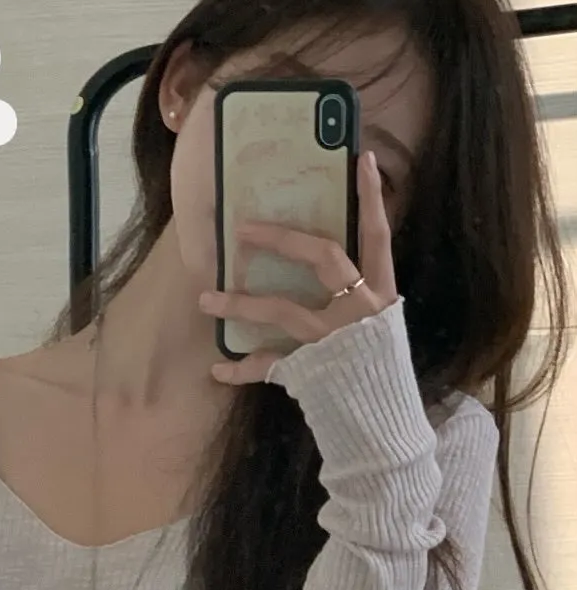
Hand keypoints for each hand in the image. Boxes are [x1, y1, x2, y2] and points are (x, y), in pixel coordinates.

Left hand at [198, 150, 397, 385]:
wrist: (384, 429)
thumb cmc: (378, 374)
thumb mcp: (379, 328)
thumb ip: (356, 296)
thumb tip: (326, 264)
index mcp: (382, 294)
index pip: (378, 235)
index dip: (372, 198)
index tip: (363, 159)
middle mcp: (362, 310)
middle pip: (324, 258)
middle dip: (283, 240)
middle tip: (243, 230)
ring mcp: (335, 340)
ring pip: (282, 310)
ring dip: (239, 304)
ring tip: (205, 300)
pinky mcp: (312, 372)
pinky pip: (268, 366)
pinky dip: (241, 369)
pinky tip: (217, 370)